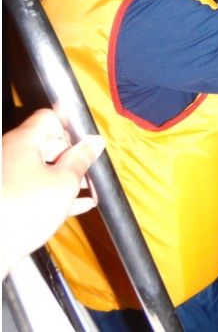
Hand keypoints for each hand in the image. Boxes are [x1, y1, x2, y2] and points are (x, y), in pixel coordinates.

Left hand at [1, 109, 105, 277]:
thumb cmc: (22, 212)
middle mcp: (9, 154)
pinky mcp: (5, 197)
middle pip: (46, 144)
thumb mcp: (65, 183)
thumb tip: (93, 143)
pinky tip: (75, 205)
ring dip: (65, 177)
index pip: (50, 118)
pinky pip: (33, 187)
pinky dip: (53, 192)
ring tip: (87, 191)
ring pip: (41, 168)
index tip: (86, 142)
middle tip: (89, 170)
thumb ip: (82, 159)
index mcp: (22, 142)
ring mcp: (5, 176)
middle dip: (71, 156)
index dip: (71, 128)